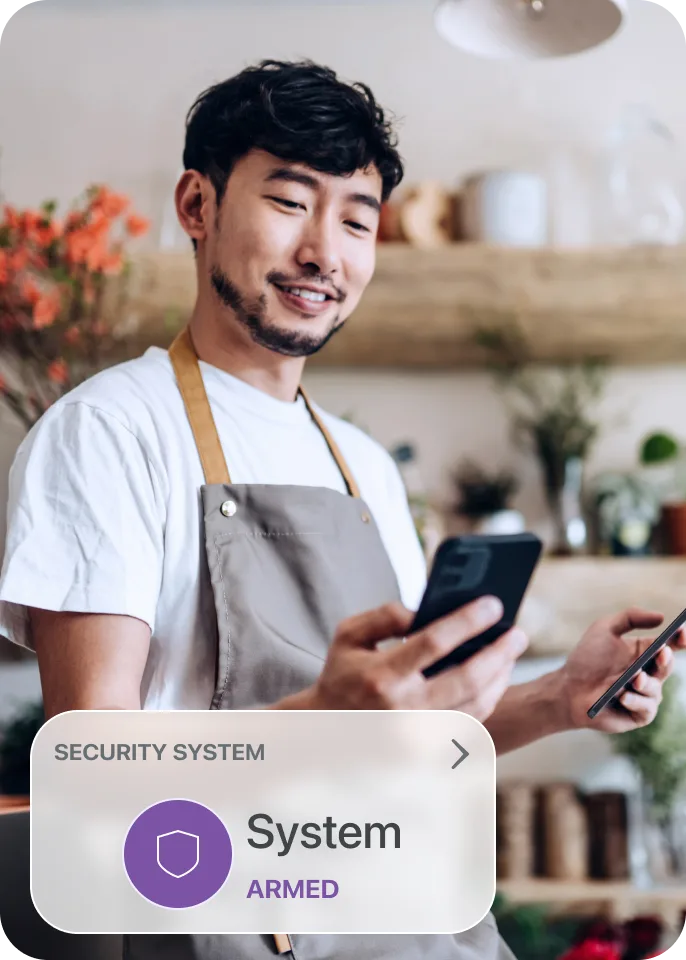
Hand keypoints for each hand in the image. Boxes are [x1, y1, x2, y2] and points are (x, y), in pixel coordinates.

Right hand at [298, 597, 528, 719]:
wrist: (329, 730)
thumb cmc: (344, 674)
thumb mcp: (349, 634)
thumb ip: (385, 615)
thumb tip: (425, 610)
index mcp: (381, 676)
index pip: (435, 642)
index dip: (468, 620)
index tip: (493, 604)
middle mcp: (403, 711)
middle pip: (467, 678)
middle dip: (499, 652)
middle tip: (517, 634)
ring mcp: (418, 738)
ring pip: (476, 706)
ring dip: (500, 677)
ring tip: (510, 653)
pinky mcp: (428, 754)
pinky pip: (470, 725)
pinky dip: (488, 700)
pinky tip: (495, 678)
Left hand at [558, 607, 685, 732]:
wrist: (569, 689)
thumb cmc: (586, 659)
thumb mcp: (604, 629)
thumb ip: (630, 617)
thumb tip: (661, 617)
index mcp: (644, 652)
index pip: (669, 644)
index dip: (679, 638)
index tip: (682, 631)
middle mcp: (649, 673)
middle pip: (667, 665)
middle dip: (666, 660)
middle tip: (661, 653)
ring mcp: (646, 694)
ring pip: (655, 688)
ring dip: (646, 683)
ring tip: (634, 678)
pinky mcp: (639, 714)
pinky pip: (646, 708)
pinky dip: (635, 701)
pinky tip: (623, 696)